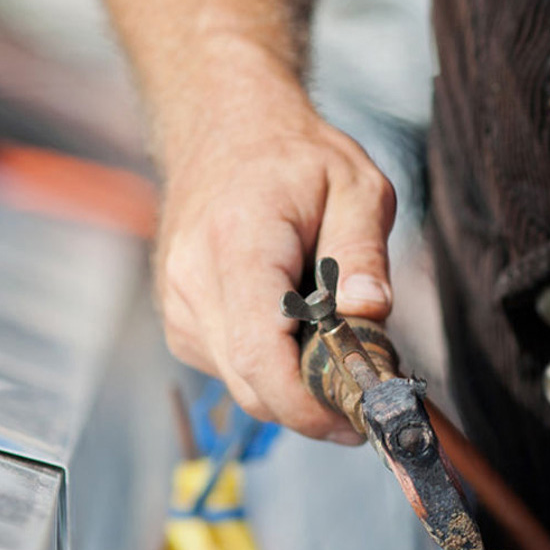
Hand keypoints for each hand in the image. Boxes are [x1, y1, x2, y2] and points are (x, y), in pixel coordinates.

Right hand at [154, 72, 395, 440]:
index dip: (305, 404)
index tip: (351, 418)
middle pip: (251, 385)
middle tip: (362, 390)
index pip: (259, 354)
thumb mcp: (356, 185)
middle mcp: (192, 283)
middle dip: (310, 404)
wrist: (221, 131)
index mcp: (236, 243)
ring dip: (292, 385)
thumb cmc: (292, 157)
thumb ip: (364, 253)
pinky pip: (232, 372)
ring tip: (328, 338)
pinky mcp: (181, 326)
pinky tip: (291, 327)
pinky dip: (270, 368)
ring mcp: (179, 309)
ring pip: (243, 387)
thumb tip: (370, 315)